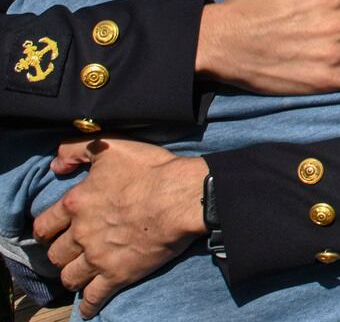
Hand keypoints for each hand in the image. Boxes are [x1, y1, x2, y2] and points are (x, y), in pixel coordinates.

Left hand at [35, 138, 207, 318]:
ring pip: (70, 277)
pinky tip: (89, 308)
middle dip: (60, 254)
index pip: (45, 225)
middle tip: (70, 252)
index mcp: (76, 204)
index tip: (53, 232)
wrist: (181, 196)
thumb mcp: (111, 146)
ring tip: (80, 274)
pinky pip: (95, 297)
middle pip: (56, 254)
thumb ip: (76, 150)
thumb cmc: (150, 169)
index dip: (47, 229)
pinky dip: (89, 305)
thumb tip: (55, 165)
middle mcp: (81, 233)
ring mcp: (98, 257)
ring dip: (73, 276)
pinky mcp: (118, 274)